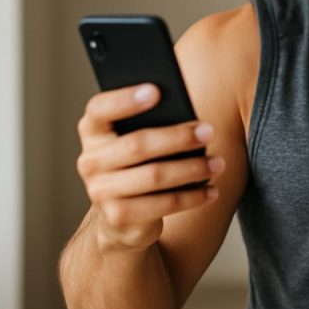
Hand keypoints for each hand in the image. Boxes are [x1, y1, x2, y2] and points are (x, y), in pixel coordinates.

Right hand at [75, 83, 224, 251]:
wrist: (121, 217)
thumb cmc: (138, 163)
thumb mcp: (138, 139)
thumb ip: (152, 123)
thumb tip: (191, 118)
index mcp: (93, 131)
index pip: (100, 109)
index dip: (125, 99)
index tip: (156, 90)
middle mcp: (90, 160)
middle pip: (138, 145)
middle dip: (178, 137)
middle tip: (209, 131)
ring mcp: (100, 191)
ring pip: (154, 176)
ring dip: (192, 169)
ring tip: (218, 163)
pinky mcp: (118, 216)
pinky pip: (163, 204)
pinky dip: (192, 197)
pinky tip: (211, 190)